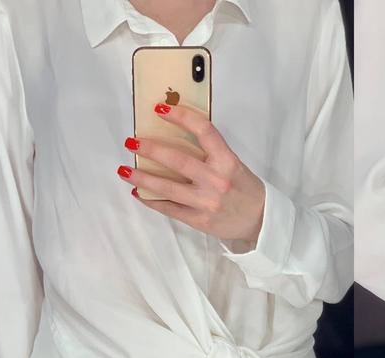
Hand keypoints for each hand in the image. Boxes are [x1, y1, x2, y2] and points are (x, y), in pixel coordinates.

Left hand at [117, 103, 265, 245]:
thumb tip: (173, 136)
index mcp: (228, 161)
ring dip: (142, 178)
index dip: (181, 116)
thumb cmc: (244, 189)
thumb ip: (209, 153)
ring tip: (124, 170)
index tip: (160, 109)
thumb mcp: (233, 165)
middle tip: (132, 142)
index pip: (203, 131)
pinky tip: (139, 193)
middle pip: (178, 160)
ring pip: (167, 188)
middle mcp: (216, 181)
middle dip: (150, 149)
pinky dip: (152, 200)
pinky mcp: (199, 220)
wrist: (260, 222)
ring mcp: (206, 202)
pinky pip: (170, 209)